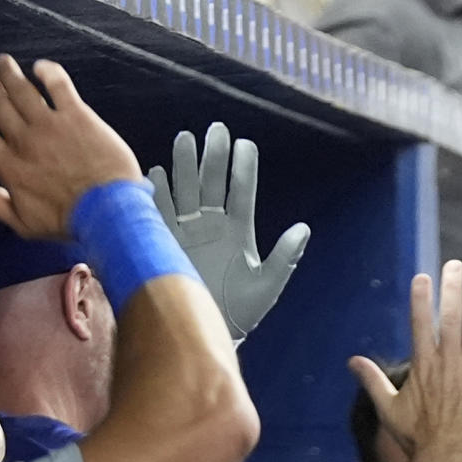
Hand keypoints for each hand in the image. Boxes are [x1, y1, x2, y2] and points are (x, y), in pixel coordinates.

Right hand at [0, 54, 143, 237]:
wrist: (111, 213)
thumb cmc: (72, 222)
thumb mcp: (26, 224)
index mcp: (11, 167)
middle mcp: (26, 141)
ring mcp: (51, 125)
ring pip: (20, 88)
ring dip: (8, 72)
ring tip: (3, 63)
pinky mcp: (77, 115)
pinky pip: (57, 83)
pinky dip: (47, 71)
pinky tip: (41, 67)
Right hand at [150, 124, 309, 344]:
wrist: (210, 330)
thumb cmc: (242, 311)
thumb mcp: (267, 285)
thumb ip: (285, 257)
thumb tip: (304, 229)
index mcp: (238, 230)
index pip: (241, 190)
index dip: (243, 167)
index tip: (245, 144)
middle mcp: (212, 224)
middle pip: (212, 182)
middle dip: (213, 156)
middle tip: (216, 131)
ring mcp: (188, 230)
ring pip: (186, 188)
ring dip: (184, 165)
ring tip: (185, 139)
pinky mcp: (166, 241)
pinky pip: (160, 211)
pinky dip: (158, 193)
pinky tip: (157, 173)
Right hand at [349, 260, 461, 461]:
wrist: (445, 459)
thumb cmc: (416, 437)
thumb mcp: (388, 408)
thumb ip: (372, 381)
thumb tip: (352, 362)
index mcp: (423, 365)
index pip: (420, 323)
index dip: (421, 297)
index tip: (424, 277)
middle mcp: (447, 362)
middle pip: (450, 316)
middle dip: (453, 288)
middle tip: (457, 266)